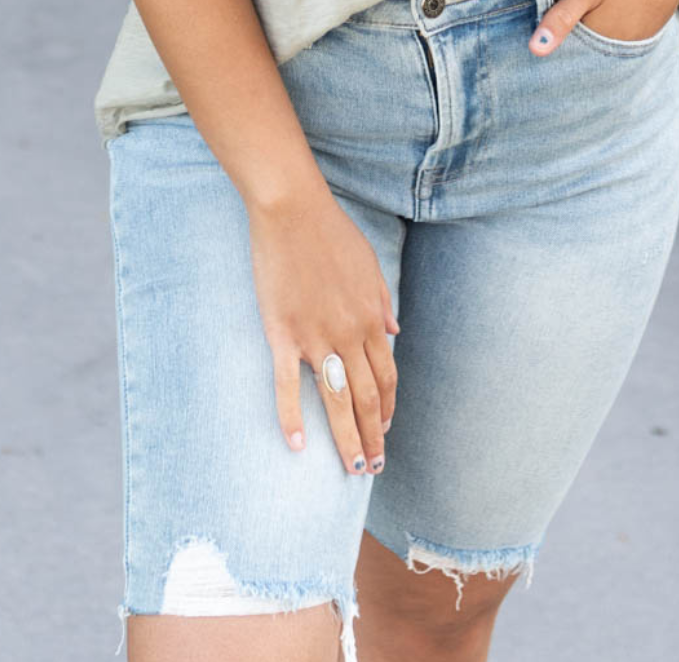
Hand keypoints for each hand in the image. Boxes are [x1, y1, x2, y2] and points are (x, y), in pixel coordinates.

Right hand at [248, 185, 399, 475]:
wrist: (292, 210)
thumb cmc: (331, 232)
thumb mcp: (369, 264)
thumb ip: (382, 301)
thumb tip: (395, 330)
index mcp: (371, 317)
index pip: (386, 375)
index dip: (389, 407)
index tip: (386, 429)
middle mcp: (349, 334)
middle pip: (367, 397)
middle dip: (373, 436)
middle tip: (373, 468)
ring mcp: (315, 337)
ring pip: (336, 400)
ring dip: (347, 439)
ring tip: (352, 469)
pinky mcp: (283, 334)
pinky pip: (288, 386)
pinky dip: (293, 418)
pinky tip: (298, 446)